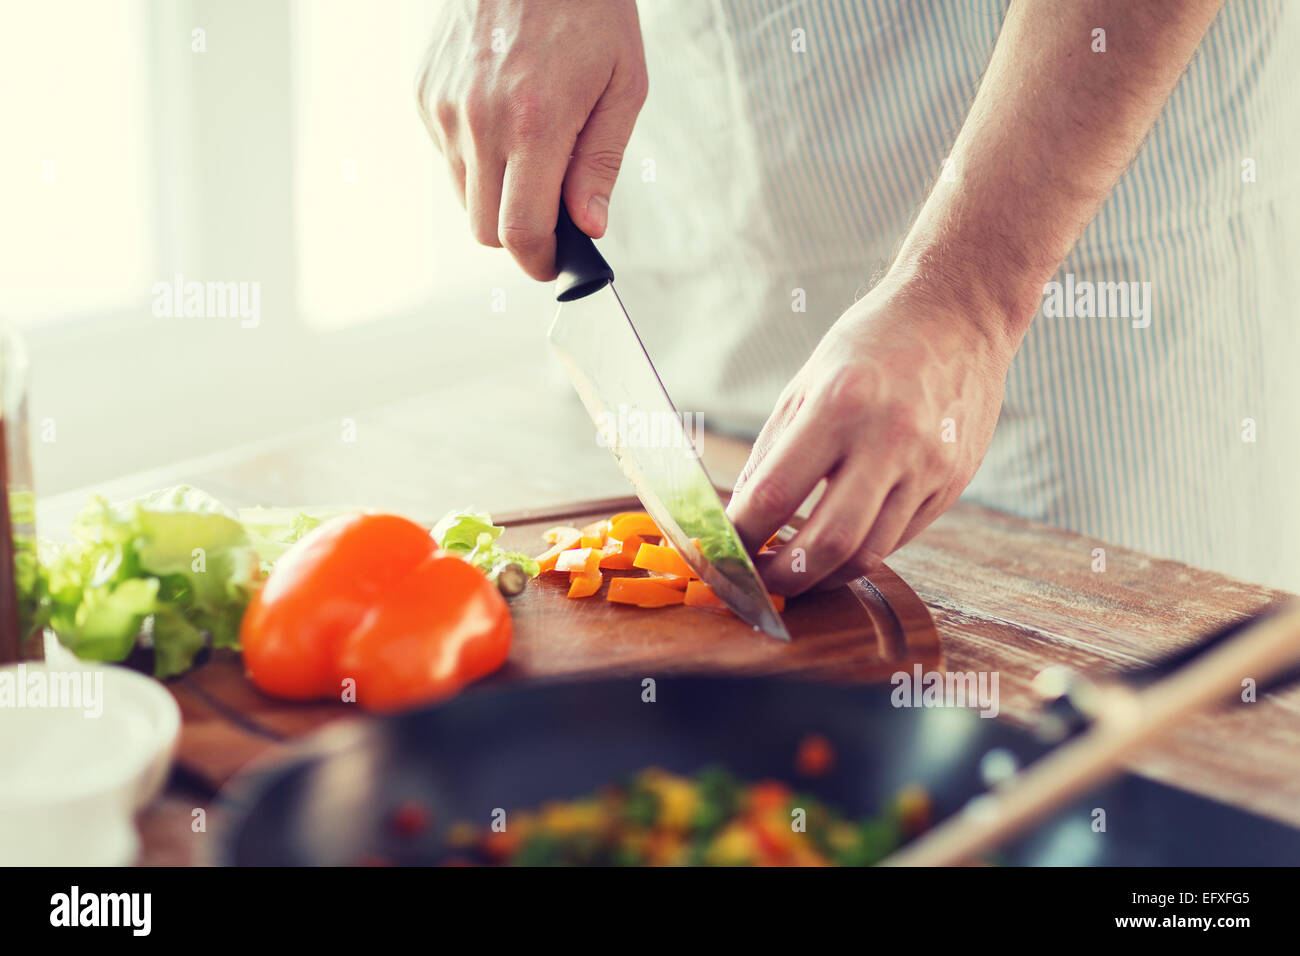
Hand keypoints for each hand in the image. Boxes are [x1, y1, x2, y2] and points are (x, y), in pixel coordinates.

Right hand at [416, 0, 647, 278]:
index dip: (539, 261)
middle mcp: (479, 120)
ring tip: (532, 147)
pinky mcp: (425, 92)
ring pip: (464, 195)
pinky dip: (476, 155)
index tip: (553, 263)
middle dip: (519, 235)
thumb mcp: (623, 84)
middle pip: (485, 228)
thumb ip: (601, 163)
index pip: (521, 232)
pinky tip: (504, 114)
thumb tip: (589, 227)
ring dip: (497, 194)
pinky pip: (448, 154)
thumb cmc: (588, 7)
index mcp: (535, 123)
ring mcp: (445, 106)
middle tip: (553, 214)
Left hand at [726, 277, 1014, 595]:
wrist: (960, 314)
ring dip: (822, 576)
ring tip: (794, 573)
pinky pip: (898, 538)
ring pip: (869, 554)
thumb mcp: (807, 383)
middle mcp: (889, 439)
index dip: (741, 536)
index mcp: (839, 405)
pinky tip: (837, 546)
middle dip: (783, 577)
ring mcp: (928, 466)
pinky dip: (860, 552)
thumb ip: (772, 452)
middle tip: (758, 584)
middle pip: (828, 543)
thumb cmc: (872, 343)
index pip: (775, 494)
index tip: (722, 551)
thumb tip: (741, 516)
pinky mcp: (952, 484)